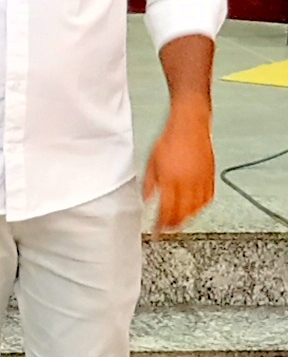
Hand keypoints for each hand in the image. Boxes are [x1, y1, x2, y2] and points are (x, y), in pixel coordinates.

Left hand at [143, 104, 215, 234]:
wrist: (189, 124)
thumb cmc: (169, 139)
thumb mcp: (151, 162)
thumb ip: (149, 184)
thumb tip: (146, 200)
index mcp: (171, 180)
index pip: (166, 211)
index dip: (161, 226)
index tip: (156, 233)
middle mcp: (188, 183)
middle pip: (183, 214)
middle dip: (173, 226)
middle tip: (166, 230)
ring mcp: (201, 181)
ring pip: (197, 209)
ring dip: (187, 219)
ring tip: (178, 223)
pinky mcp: (210, 177)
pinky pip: (208, 199)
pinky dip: (201, 208)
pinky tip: (195, 209)